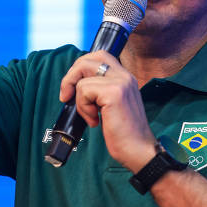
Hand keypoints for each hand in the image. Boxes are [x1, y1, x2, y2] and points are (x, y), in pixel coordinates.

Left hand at [59, 51, 155, 171]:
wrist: (139, 150)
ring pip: (82, 79)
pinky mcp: (114, 93)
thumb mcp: (112, 105)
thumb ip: (100, 91)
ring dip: (79, 100)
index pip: (99, 56)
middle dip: (71, 77)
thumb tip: (75, 85)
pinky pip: (84, 90)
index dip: (81, 68)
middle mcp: (124, 76)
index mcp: (125, 77)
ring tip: (91, 116)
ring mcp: (120, 82)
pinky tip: (95, 120)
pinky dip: (83, 108)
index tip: (74, 88)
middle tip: (67, 96)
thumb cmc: (124, 134)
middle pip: (88, 59)